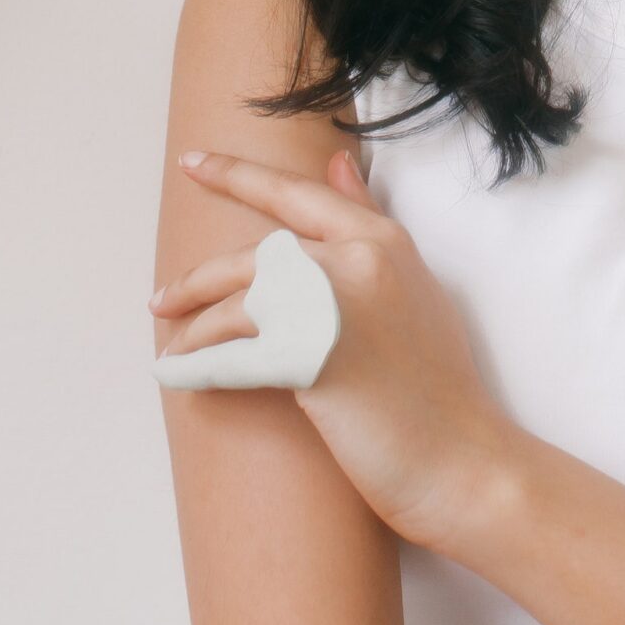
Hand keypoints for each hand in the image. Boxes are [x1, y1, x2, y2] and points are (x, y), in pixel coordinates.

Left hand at [150, 146, 525, 557]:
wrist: (464, 462)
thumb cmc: (437, 387)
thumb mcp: (413, 287)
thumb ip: (369, 226)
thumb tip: (336, 164)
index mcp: (384, 239)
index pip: (295, 193)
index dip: (236, 175)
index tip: (191, 162)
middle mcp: (360, 259)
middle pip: (254, 256)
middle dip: (197, 278)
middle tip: (161, 297)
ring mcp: (337, 305)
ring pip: (238, 303)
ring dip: (194, 329)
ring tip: (173, 348)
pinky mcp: (315, 359)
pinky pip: (232, 357)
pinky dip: (196, 368)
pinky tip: (173, 375)